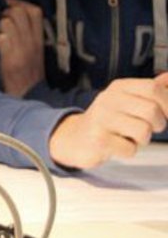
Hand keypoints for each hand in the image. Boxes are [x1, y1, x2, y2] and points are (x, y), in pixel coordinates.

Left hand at [0, 0, 44, 97]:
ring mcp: (21, 52)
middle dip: (5, 11)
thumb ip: (28, 34)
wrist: (29, 99)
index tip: (7, 4)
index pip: (34, 11)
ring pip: (7, 22)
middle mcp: (32, 44)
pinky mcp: (10, 62)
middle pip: (18, 11)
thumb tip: (12, 13)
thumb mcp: (36, 53)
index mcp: (39, 40)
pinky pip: (1, 39)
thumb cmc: (27, 75)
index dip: (18, 2)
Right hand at [49, 74, 167, 168]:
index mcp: (119, 87)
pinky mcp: (98, 139)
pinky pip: (130, 149)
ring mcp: (102, 118)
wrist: (77, 137)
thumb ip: (151, 90)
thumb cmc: (110, 119)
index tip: (165, 113)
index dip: (167, 103)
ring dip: (142, 140)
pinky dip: (128, 151)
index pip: (153, 88)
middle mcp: (109, 99)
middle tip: (147, 127)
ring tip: (129, 136)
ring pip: (143, 131)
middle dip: (158, 124)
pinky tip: (117, 144)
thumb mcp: (128, 99)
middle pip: (151, 110)